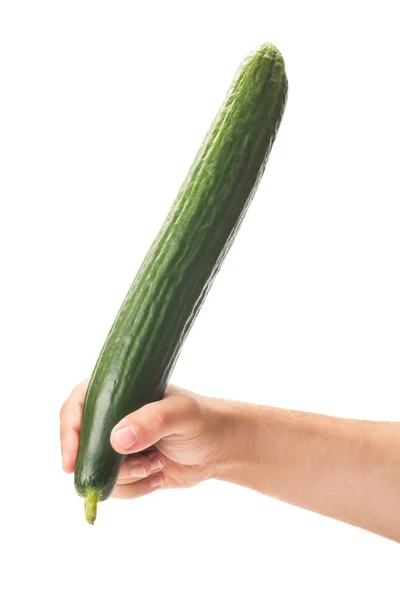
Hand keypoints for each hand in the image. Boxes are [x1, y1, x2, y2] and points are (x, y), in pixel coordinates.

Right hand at [60, 379, 232, 499]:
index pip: (78, 404)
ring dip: (126, 476)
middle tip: (129, 468)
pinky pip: (114, 488)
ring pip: (97, 471)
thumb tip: (117, 439)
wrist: (220, 448)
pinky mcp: (126, 469)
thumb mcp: (181, 414)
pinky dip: (135, 489)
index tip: (72, 459)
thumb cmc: (202, 420)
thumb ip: (152, 421)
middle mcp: (112, 417)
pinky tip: (158, 477)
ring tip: (157, 465)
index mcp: (119, 392)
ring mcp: (117, 446)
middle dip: (102, 463)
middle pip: (81, 443)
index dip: (69, 430)